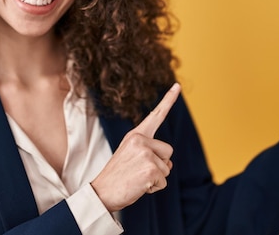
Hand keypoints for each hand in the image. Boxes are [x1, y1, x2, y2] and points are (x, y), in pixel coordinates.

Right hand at [91, 83, 180, 211]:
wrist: (101, 193)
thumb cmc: (117, 176)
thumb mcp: (131, 157)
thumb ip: (150, 153)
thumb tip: (169, 163)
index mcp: (135, 135)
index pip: (156, 115)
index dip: (169, 100)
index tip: (177, 86)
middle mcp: (140, 140)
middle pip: (168, 151)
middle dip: (160, 164)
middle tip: (138, 171)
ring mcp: (146, 154)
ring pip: (167, 167)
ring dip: (156, 178)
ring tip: (137, 178)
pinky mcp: (150, 169)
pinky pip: (163, 181)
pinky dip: (154, 188)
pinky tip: (139, 186)